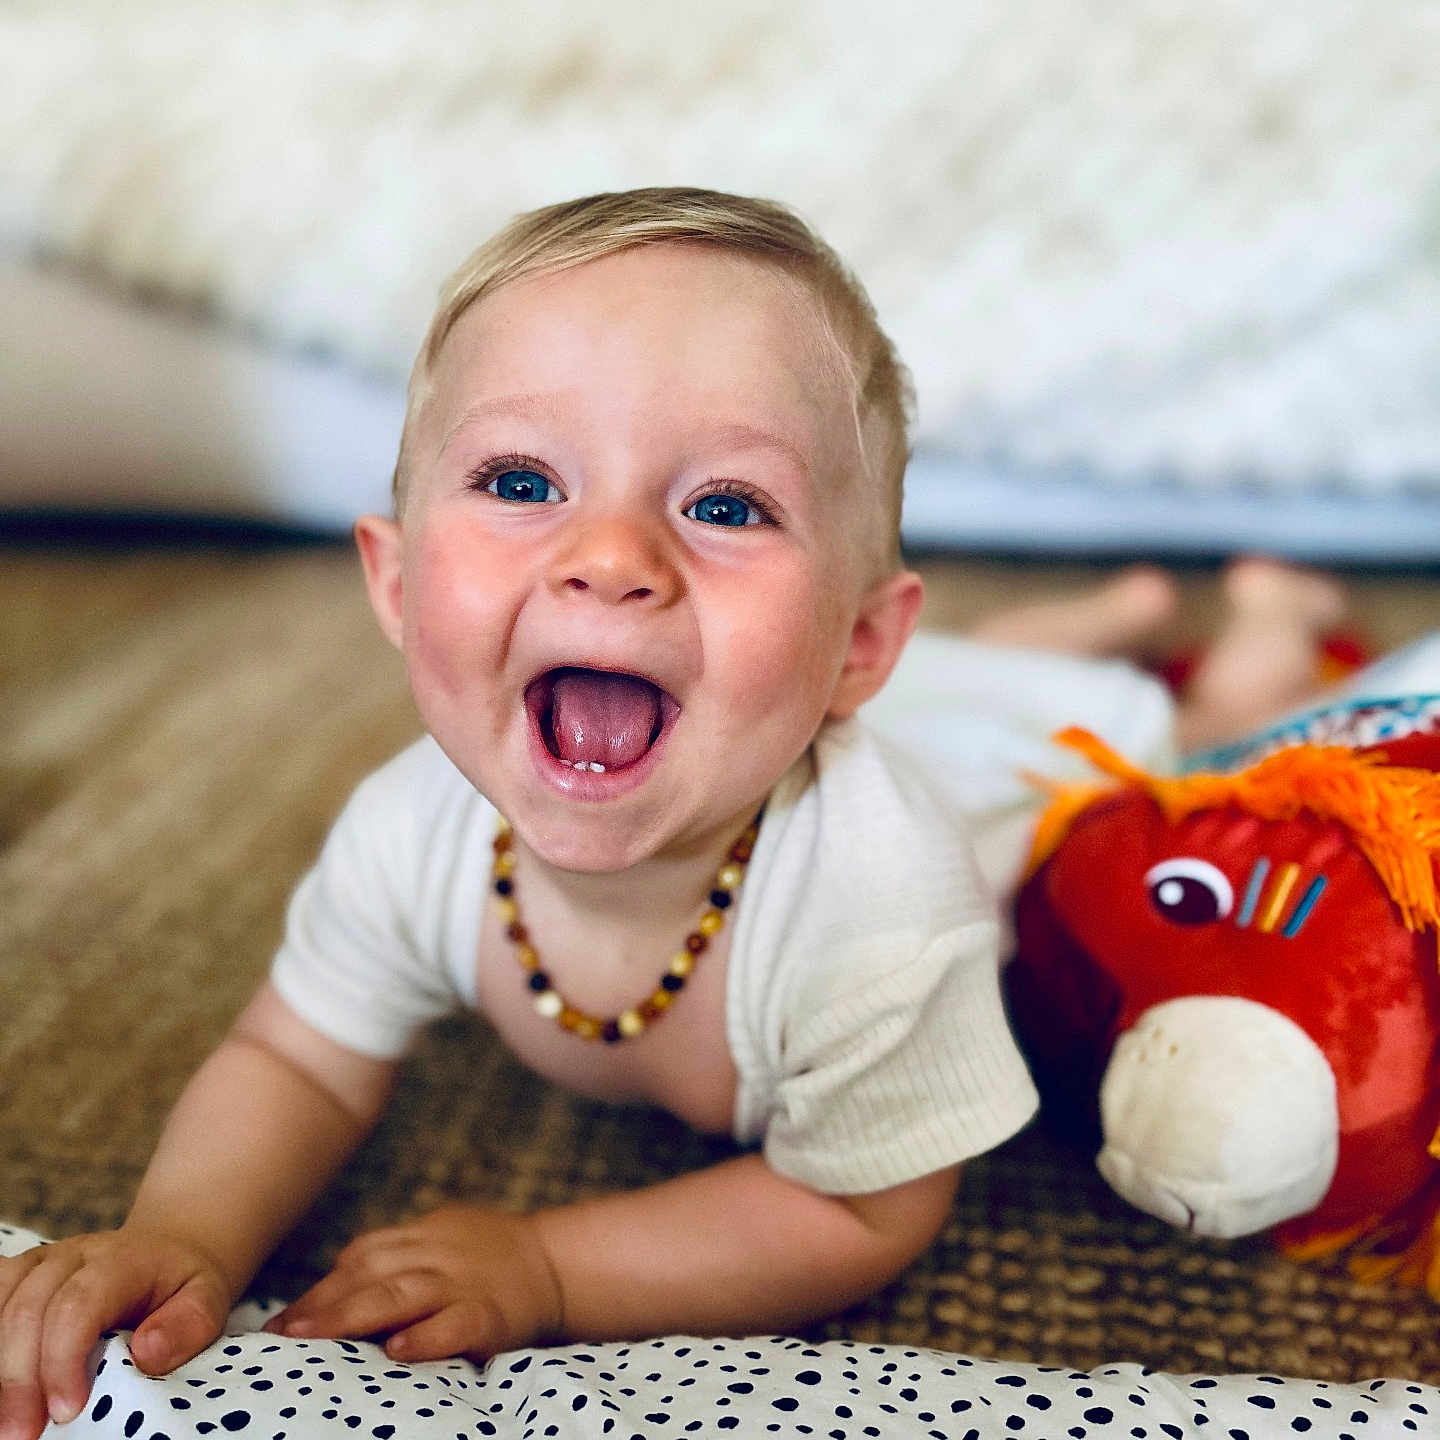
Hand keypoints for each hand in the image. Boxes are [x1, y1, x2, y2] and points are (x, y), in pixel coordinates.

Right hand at [0, 1227, 231, 1439]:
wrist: (170, 1248)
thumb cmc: (184, 1284)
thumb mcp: (209, 1299)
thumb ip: (188, 1324)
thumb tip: (147, 1353)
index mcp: (122, 1259)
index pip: (78, 1304)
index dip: (63, 1359)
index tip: (66, 1411)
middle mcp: (74, 1255)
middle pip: (30, 1309)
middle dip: (20, 1378)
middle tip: (20, 1435)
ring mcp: (43, 1262)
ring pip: (2, 1304)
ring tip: (3, 1419)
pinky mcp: (23, 1276)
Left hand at [266, 1206, 562, 1360]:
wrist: (553, 1264)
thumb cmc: (488, 1258)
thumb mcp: (442, 1241)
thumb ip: (396, 1257)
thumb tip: (337, 1282)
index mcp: (422, 1237)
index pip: (362, 1256)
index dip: (322, 1286)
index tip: (283, 1319)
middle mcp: (436, 1255)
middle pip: (371, 1272)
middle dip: (323, 1302)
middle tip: (282, 1331)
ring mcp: (462, 1283)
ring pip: (401, 1293)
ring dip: (352, 1315)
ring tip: (313, 1338)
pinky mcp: (488, 1314)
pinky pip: (454, 1324)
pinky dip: (425, 1337)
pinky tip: (397, 1351)